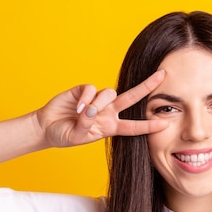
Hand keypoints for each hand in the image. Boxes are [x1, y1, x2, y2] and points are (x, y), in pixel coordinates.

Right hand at [36, 70, 168, 146]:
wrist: (46, 127)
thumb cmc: (64, 134)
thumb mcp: (77, 136)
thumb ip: (86, 126)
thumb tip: (92, 110)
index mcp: (110, 126)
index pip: (134, 126)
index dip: (149, 126)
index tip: (165, 124)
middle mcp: (107, 111)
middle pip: (132, 97)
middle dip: (147, 86)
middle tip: (163, 75)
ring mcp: (97, 100)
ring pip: (110, 93)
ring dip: (99, 103)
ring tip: (84, 114)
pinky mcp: (84, 90)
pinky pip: (91, 89)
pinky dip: (86, 98)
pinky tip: (77, 107)